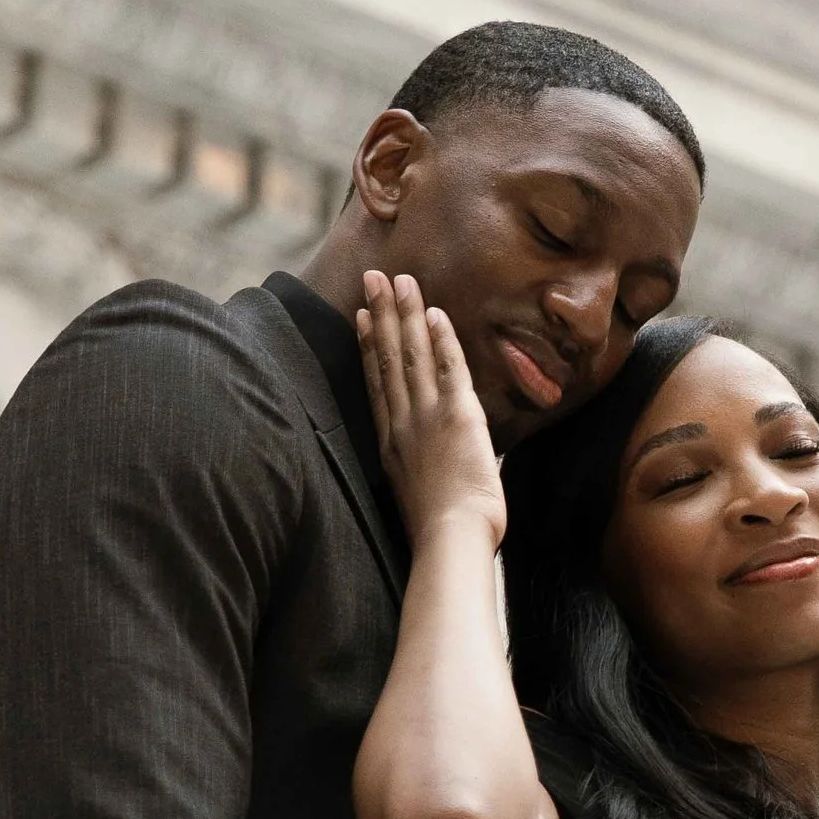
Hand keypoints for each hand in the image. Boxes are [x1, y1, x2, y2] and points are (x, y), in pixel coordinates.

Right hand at [358, 272, 507, 554]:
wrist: (450, 540)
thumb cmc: (440, 532)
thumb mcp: (418, 495)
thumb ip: (420, 468)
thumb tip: (430, 462)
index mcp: (391, 443)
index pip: (377, 383)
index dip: (369, 346)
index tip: (363, 317)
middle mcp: (402, 422)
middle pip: (388, 358)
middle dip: (382, 314)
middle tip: (373, 277)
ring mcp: (426, 416)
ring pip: (413, 354)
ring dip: (407, 314)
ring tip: (400, 280)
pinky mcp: (456, 415)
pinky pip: (448, 368)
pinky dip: (441, 339)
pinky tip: (435, 312)